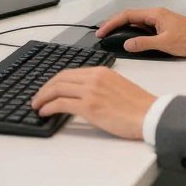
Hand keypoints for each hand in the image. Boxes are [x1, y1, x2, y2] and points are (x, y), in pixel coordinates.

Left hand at [31, 66, 154, 139]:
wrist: (149, 114)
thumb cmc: (138, 105)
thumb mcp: (117, 86)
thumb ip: (100, 85)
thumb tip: (84, 94)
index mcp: (101, 71)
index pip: (70, 72)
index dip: (55, 80)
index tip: (48, 88)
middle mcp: (94, 78)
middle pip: (60, 78)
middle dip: (45, 88)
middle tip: (37, 96)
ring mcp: (91, 91)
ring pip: (57, 89)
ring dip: (43, 97)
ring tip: (36, 105)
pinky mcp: (89, 106)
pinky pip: (61, 104)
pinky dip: (49, 106)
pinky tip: (44, 112)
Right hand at [97, 7, 185, 57]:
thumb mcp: (165, 44)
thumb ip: (144, 43)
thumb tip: (126, 44)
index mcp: (155, 14)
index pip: (127, 15)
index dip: (112, 23)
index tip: (102, 31)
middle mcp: (156, 14)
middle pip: (129, 16)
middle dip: (114, 24)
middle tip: (102, 34)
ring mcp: (160, 20)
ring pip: (136, 22)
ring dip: (123, 28)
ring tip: (111, 36)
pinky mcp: (163, 27)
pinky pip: (144, 27)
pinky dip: (133, 32)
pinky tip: (129, 40)